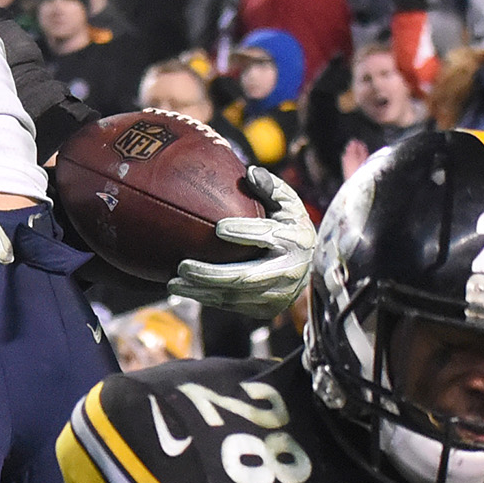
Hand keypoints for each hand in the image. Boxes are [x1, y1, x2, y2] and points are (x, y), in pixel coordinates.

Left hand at [170, 165, 313, 316]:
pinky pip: (233, 306)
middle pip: (246, 277)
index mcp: (295, 240)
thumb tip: (250, 173)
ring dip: (202, 292)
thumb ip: (270, 187)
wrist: (309, 265)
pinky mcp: (266, 310)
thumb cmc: (290, 225)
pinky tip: (186, 290)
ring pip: (235, 297)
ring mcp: (278, 295)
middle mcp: (289, 271)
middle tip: (183, 266)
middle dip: (211, 274)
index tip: (219, 228)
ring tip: (174, 283)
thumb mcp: (287, 203)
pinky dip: (208, 299)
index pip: (268, 236)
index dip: (245, 233)